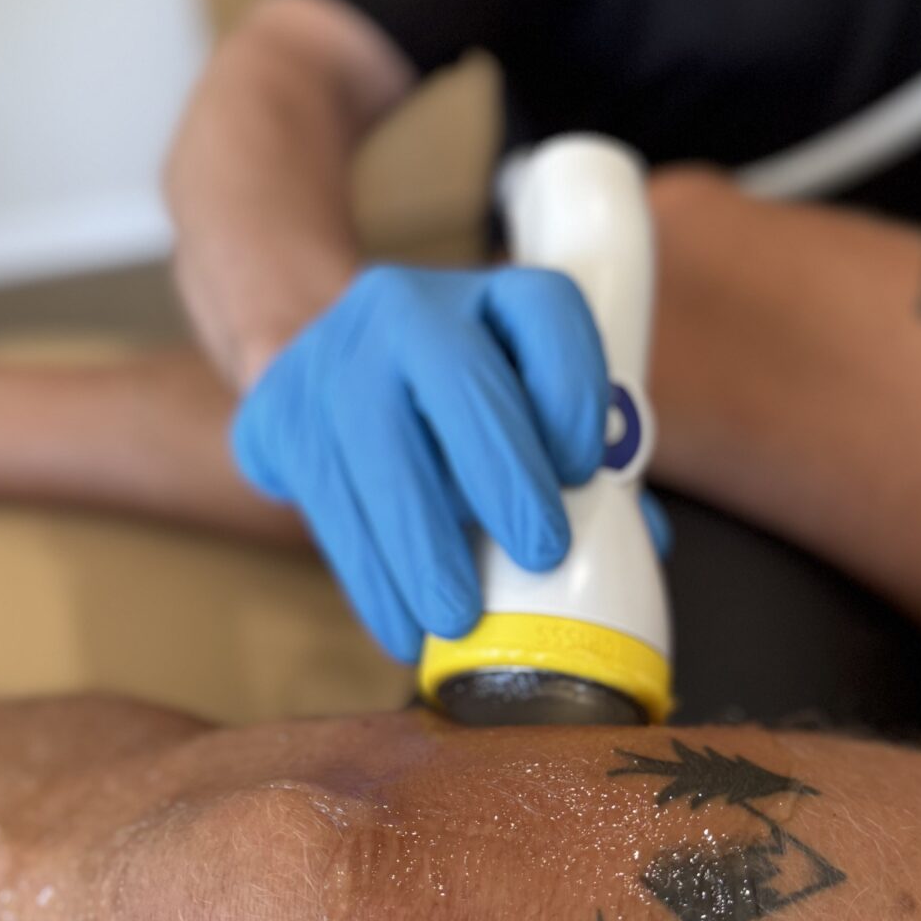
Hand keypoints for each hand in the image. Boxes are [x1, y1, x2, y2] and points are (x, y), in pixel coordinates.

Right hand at [231, 266, 608, 658]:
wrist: (324, 373)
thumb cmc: (461, 414)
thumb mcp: (523, 409)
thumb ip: (584, 468)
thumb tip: (642, 543)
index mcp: (494, 297)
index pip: (545, 311)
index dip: (573, 388)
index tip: (586, 472)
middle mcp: (411, 305)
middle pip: (458, 376)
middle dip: (502, 471)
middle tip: (541, 551)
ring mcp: (333, 352)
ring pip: (378, 445)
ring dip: (423, 543)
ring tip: (456, 618)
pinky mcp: (277, 410)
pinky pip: (324, 496)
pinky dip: (368, 573)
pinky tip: (398, 624)